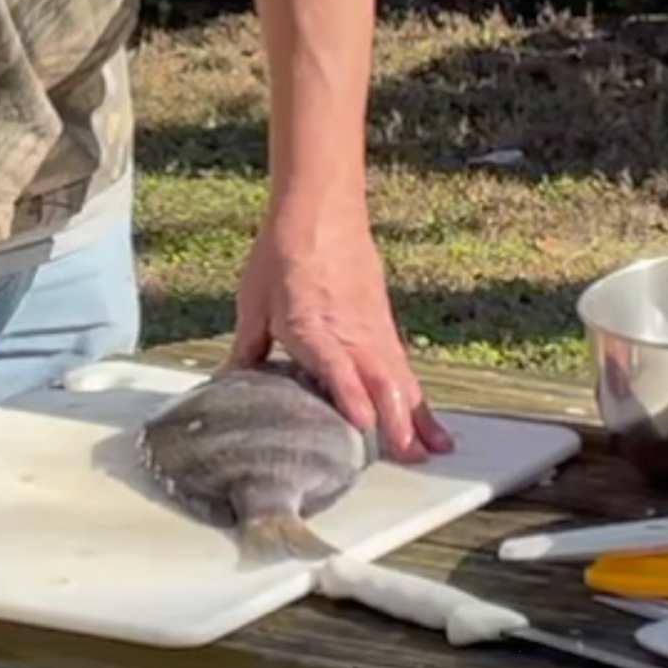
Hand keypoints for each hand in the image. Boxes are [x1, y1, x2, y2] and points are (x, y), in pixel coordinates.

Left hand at [232, 207, 453, 465]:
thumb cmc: (282, 254)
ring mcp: (372, 327)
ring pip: (400, 376)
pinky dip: (416, 392)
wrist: (320, 210)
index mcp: (311, 326)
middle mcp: (350, 331)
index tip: (364, 425)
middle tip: (412, 457)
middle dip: (398, 420)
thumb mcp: (254, 303)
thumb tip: (231, 383)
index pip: (337, 366)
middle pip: (382, 379)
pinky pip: (402, 363)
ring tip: (436, 448)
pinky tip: (425, 415)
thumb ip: (247, 349)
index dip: (351, 396)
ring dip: (417, 413)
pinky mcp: (382, 322)